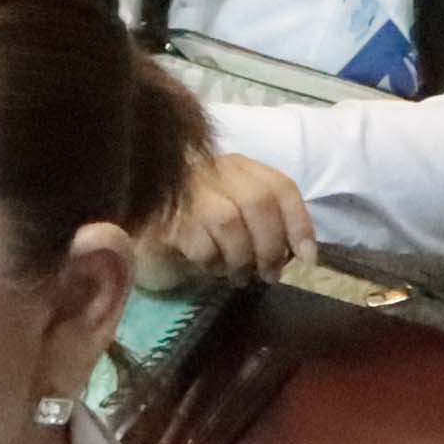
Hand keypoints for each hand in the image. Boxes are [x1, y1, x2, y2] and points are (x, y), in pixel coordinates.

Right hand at [147, 147, 317, 285]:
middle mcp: (211, 169)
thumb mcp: (237, 222)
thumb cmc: (195, 230)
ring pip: (229, 220)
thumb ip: (267, 227)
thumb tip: (301, 254)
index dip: (299, 223)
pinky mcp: (162, 217)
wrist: (137, 235)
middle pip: (258, 200)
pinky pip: (198, 242)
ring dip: (241, 257)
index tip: (306, 258)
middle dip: (271, 246)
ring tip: (239, 276)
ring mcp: (183, 190)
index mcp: (236, 167)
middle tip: (269, 274)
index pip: (279, 187)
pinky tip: (210, 269)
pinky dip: (212, 262)